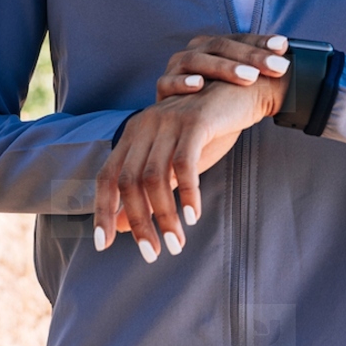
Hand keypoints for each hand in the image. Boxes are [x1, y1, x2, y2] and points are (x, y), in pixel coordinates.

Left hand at [93, 63, 289, 261]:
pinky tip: (194, 216)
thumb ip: (148, 190)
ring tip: (177, 243)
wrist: (242, 92)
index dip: (103, 210)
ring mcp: (168, 121)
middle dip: (138, 222)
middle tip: (152, 254)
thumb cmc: (207, 131)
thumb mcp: (173, 162)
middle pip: (129, 181)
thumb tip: (120, 225)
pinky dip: (188, 193)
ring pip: (155, 177)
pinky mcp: (194, 121)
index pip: (107, 176)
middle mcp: (144, 125)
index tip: (105, 244)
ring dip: (164, 215)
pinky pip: (185, 163)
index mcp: (133, 134)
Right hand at [156, 32, 291, 99]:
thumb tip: (293, 67)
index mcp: (215, 48)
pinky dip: (182, 82)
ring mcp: (176, 68)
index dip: (262, 42)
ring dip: (223, 67)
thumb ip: (259, 76)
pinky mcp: (161, 88)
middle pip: (221, 46)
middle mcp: (195, 52)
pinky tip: (198, 85)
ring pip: (197, 59)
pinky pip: (168, 82)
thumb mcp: (241, 91)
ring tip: (248, 76)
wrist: (185, 134)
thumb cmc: (219, 108)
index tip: (284, 48)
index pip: (241, 39)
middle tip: (275, 66)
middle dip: (251, 56)